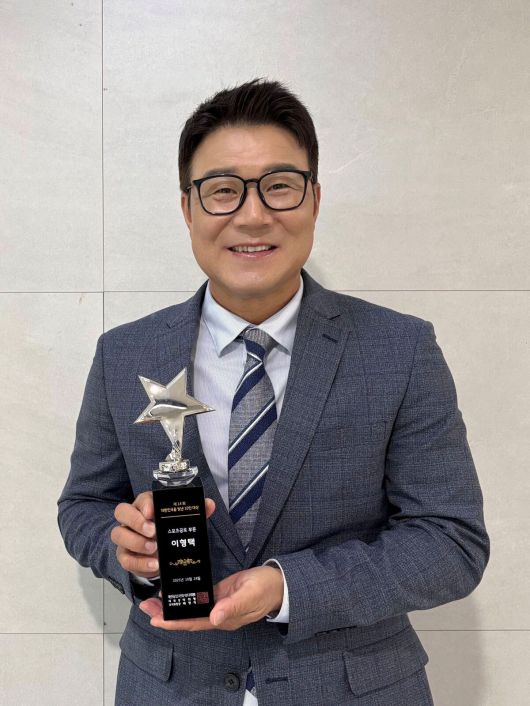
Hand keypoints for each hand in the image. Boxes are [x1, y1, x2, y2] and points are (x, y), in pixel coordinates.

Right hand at [111, 492, 214, 578]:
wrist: (160, 554)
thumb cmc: (169, 530)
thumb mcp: (184, 520)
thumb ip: (197, 511)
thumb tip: (209, 504)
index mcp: (146, 505)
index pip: (141, 499)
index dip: (145, 503)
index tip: (152, 511)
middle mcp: (131, 519)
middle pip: (121, 511)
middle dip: (136, 521)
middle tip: (152, 531)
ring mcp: (125, 537)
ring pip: (118, 534)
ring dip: (135, 542)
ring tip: (153, 548)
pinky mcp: (125, 555)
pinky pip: (125, 559)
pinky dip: (139, 563)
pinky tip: (154, 565)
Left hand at [139, 565, 283, 631]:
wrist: (280, 583)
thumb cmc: (266, 589)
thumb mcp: (250, 595)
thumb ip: (232, 606)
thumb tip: (214, 617)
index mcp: (223, 618)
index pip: (193, 623)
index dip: (174, 623)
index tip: (155, 620)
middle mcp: (218, 615)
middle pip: (187, 618)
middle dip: (166, 615)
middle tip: (146, 606)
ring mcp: (218, 605)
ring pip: (191, 608)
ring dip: (173, 605)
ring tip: (154, 600)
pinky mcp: (220, 594)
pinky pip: (199, 598)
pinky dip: (185, 595)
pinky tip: (175, 591)